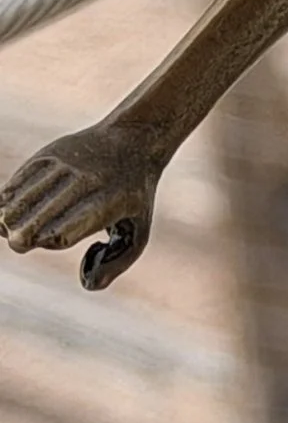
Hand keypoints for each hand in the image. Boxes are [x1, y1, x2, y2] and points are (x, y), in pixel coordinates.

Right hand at [0, 121, 163, 289]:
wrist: (133, 138)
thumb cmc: (133, 197)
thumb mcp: (138, 231)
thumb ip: (116, 263)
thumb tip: (87, 284)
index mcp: (108, 203)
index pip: (64, 231)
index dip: (48, 242)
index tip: (47, 242)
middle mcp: (84, 181)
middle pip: (37, 219)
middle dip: (22, 237)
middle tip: (21, 242)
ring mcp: (64, 164)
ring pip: (20, 200)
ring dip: (9, 219)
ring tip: (12, 228)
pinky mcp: (48, 154)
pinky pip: (17, 182)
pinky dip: (7, 199)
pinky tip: (8, 210)